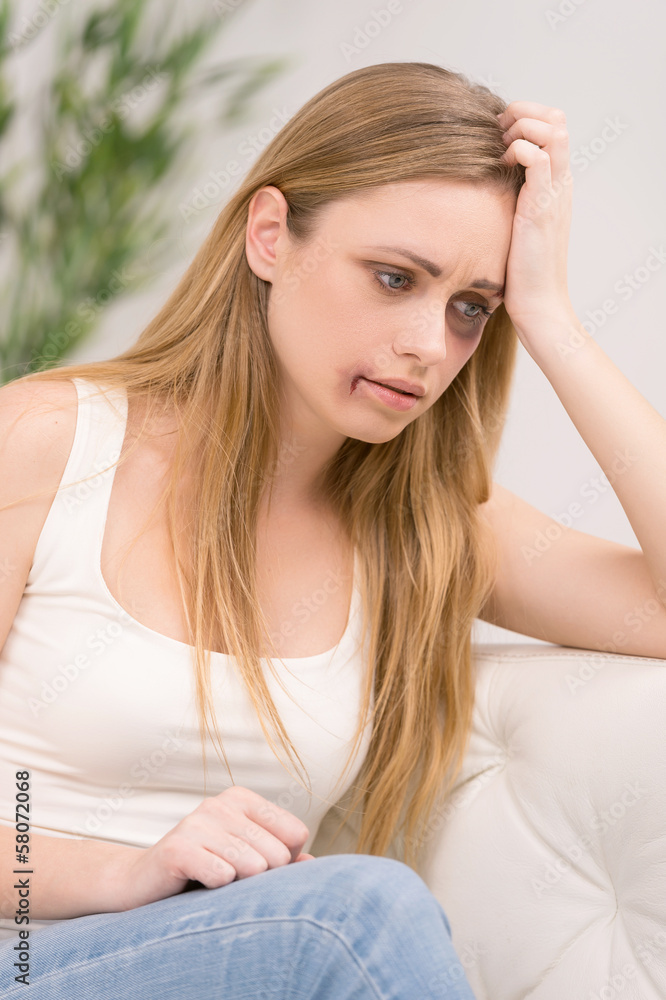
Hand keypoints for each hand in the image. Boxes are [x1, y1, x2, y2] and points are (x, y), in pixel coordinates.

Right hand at [116, 785, 311, 909]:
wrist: (140, 884)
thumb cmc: (201, 871)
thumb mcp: (244, 860)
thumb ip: (283, 860)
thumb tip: (314, 864)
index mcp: (242, 799)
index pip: (295, 834)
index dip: (284, 862)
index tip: (254, 867)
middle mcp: (221, 804)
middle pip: (277, 855)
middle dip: (261, 879)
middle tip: (230, 879)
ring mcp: (197, 823)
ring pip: (253, 867)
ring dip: (237, 887)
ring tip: (214, 882)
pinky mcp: (178, 849)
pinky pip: (222, 876)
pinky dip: (216, 891)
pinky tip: (197, 885)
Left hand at [497, 101, 576, 347]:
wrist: (539, 305)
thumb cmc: (520, 273)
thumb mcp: (513, 226)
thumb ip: (508, 201)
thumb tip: (480, 186)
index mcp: (555, 183)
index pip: (553, 124)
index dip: (524, 118)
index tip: (495, 135)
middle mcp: (559, 182)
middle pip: (556, 118)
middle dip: (522, 114)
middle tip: (495, 136)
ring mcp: (554, 193)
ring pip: (553, 129)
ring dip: (521, 128)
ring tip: (499, 150)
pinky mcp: (542, 208)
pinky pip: (538, 159)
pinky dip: (517, 150)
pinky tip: (500, 166)